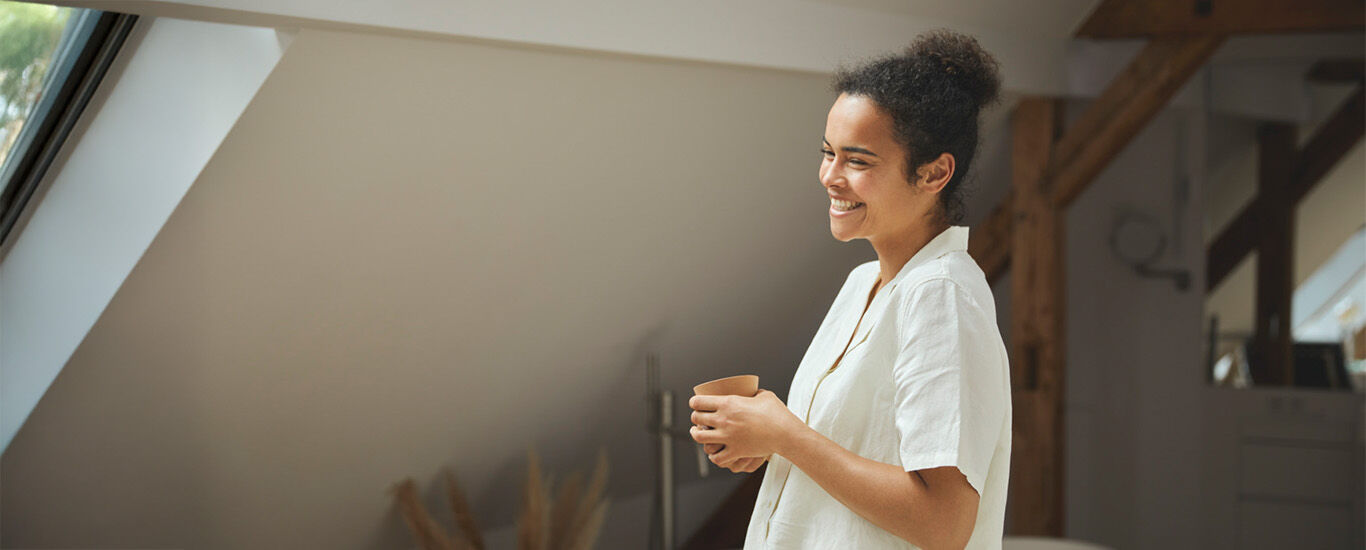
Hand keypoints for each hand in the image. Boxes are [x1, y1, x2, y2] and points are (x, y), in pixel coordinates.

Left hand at [688, 389, 803, 468]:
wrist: (785, 433)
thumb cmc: (777, 413)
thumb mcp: (764, 395)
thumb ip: (753, 393)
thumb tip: (752, 392)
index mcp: (728, 403)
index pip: (699, 402)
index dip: (694, 402)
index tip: (696, 404)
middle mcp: (724, 420)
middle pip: (696, 418)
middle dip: (695, 417)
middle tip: (698, 418)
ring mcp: (728, 437)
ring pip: (699, 437)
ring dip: (696, 434)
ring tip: (697, 433)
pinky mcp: (735, 451)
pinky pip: (716, 457)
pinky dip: (713, 455)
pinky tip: (714, 451)